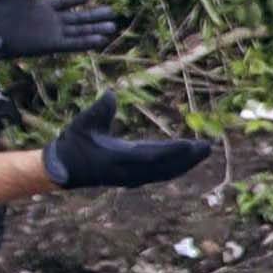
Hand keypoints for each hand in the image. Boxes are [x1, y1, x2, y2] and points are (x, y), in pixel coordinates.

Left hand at [0, 0, 119, 62]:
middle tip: (111, 12)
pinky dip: (86, 42)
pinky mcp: (51, 45)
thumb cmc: (1, 11)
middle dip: (94, 15)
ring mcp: (52, 34)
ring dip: (95, 29)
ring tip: (112, 26)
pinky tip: (100, 40)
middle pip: (77, 18)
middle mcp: (50, 21)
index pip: (64, 2)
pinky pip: (73, 44)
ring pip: (79, 31)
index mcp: (42, 7)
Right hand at [42, 98, 207, 192]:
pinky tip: (188, 160)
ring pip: (165, 172)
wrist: (64, 168)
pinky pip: (160, 174)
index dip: (173, 151)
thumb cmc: (73, 142)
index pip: (152, 155)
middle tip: (209, 147)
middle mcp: (129, 171)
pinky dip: (176, 168)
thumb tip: (111, 94)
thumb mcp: (83, 123)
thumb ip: (99, 110)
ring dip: (186, 163)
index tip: (191, 144)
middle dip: (188, 158)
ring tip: (205, 151)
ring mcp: (132, 177)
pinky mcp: (133, 178)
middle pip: (165, 167)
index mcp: (118, 157)